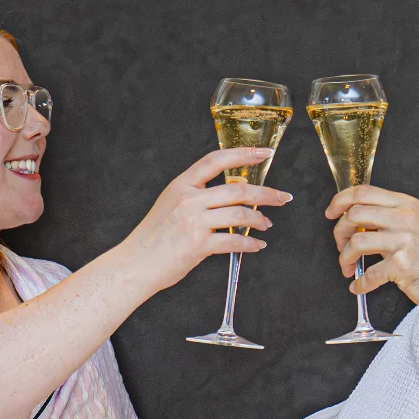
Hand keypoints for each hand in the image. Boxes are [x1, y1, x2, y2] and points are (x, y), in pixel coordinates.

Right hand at [118, 146, 289, 295]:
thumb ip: (196, 196)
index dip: (243, 154)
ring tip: (266, 224)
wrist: (135, 264)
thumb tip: (231, 195)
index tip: (264, 153)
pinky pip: (234, 241)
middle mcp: (188, 199)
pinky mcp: (198, 245)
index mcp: (182, 185)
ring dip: (260, 219)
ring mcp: (193, 222)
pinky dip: (251, 244)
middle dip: (267, 193)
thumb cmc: (154, 238)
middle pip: (237, 189)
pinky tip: (257, 245)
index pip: (216, 160)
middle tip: (283, 197)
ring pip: (240, 214)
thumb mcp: (170, 204)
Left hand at [327, 185, 418, 314]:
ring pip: (356, 242)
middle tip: (340, 246)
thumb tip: (359, 223)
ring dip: (344, 258)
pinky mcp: (403, 266)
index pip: (364, 192)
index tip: (331, 212)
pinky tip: (359, 287)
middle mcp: (406, 218)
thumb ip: (392, 220)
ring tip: (348, 268)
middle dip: (339, 232)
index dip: (340, 200)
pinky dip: (360, 284)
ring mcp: (404, 241)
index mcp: (407, 205)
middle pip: (354, 214)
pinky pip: (369, 274)